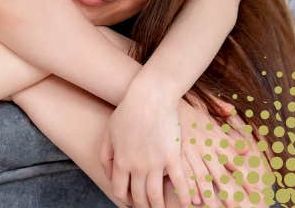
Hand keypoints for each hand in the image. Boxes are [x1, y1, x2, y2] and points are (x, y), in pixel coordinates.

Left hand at [101, 81, 186, 207]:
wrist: (149, 98)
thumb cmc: (126, 113)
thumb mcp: (108, 133)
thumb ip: (105, 155)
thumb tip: (108, 174)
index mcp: (120, 161)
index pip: (119, 190)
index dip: (124, 198)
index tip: (130, 200)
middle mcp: (137, 166)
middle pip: (138, 196)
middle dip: (142, 205)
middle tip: (146, 207)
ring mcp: (156, 163)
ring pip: (156, 196)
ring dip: (159, 206)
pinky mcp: (173, 157)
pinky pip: (180, 183)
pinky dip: (185, 196)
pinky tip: (189, 203)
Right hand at [176, 96, 261, 207]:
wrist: (167, 105)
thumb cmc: (191, 116)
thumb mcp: (214, 126)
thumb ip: (230, 140)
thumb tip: (248, 151)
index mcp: (217, 143)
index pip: (236, 164)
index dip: (247, 179)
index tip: (259, 192)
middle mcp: (206, 150)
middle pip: (222, 176)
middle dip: (232, 193)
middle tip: (241, 207)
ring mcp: (191, 154)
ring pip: (203, 179)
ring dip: (210, 195)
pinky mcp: (176, 155)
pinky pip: (184, 174)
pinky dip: (190, 187)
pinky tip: (194, 199)